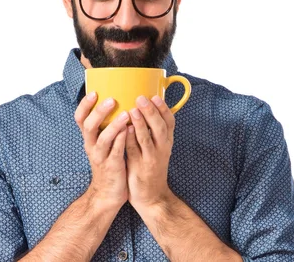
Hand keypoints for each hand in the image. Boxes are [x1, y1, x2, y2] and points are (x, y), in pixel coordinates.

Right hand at [74, 92, 129, 209]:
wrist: (108, 193)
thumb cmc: (108, 162)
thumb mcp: (102, 142)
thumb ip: (106, 125)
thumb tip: (115, 100)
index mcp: (89, 137)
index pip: (80, 118)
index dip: (84, 105)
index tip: (94, 92)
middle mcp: (91, 145)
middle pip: (88, 126)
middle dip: (99, 112)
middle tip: (111, 99)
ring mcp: (101, 157)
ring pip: (102, 140)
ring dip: (113, 126)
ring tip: (125, 114)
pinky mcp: (112, 167)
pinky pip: (116, 152)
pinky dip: (122, 141)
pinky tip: (130, 131)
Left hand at [125, 95, 174, 209]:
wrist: (152, 197)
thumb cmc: (152, 168)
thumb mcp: (158, 148)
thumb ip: (153, 131)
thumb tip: (145, 108)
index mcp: (166, 142)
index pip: (170, 122)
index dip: (164, 108)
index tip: (156, 96)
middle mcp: (161, 149)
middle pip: (160, 128)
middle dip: (151, 112)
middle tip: (142, 98)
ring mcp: (150, 159)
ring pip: (146, 139)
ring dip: (140, 124)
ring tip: (132, 110)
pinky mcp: (139, 167)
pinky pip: (133, 151)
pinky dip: (129, 140)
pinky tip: (124, 130)